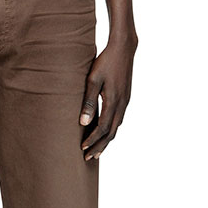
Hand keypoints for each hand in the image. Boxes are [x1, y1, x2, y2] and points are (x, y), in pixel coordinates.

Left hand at [79, 33, 137, 159]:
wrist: (124, 48)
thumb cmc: (105, 62)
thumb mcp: (93, 80)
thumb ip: (88, 101)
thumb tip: (83, 122)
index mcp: (114, 101)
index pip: (102, 128)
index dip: (92, 140)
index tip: (82, 149)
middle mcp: (122, 104)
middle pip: (111, 133)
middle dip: (99, 146)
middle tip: (88, 158)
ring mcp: (126, 102)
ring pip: (116, 128)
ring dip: (106, 141)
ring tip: (97, 150)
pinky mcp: (126, 98)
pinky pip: (119, 120)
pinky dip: (112, 130)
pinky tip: (106, 133)